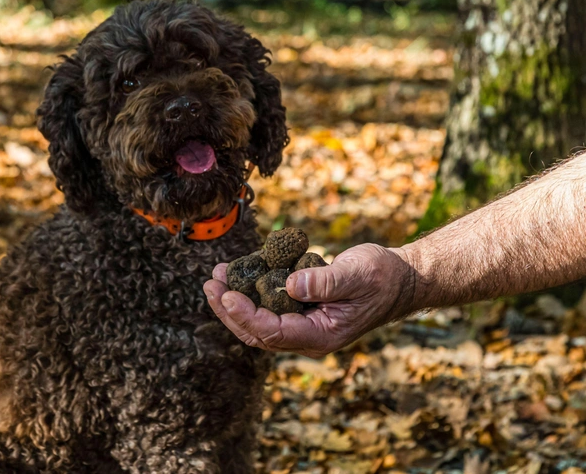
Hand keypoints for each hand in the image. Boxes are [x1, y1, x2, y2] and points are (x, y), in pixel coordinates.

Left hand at [203, 244, 416, 358]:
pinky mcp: (300, 312)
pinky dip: (250, 293)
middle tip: (209, 285)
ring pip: (258, 323)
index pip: (274, 332)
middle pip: (258, 333)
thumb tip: (290, 285)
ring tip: (216, 276)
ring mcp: (303, 326)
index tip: (225, 295)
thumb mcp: (358, 274)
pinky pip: (268, 308)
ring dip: (234, 301)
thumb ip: (325, 281)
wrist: (400, 279)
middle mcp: (308, 337)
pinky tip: (237, 273)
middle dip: (229, 311)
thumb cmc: (382, 276)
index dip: (245, 316)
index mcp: (322, 335)